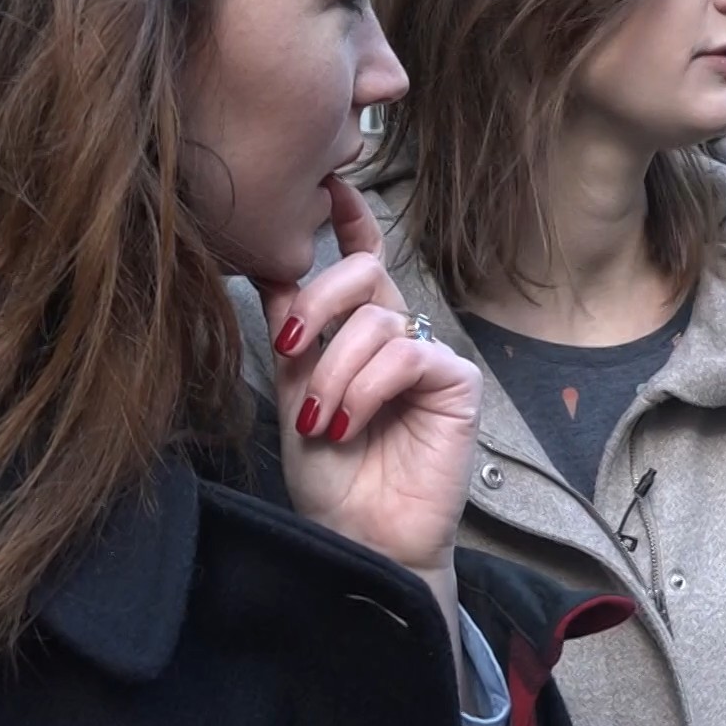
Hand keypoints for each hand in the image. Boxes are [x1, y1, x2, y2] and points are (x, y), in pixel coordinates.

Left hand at [249, 176, 482, 578]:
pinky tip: (350, 422)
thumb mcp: (291, 394)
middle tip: (291, 349)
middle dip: (319, 303)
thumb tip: (269, 262)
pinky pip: (406, 356)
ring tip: (324, 421)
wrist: (357, 539)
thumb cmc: (328, 478)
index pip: (360, 262)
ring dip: (335, 372)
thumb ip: (289, 332)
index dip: (349, 221)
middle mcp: (396, 337)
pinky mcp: (457, 383)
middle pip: (363, 275)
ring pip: (376, 322)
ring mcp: (429, 358)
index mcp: (356, 335)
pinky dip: (368, 387)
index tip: (330, 186)